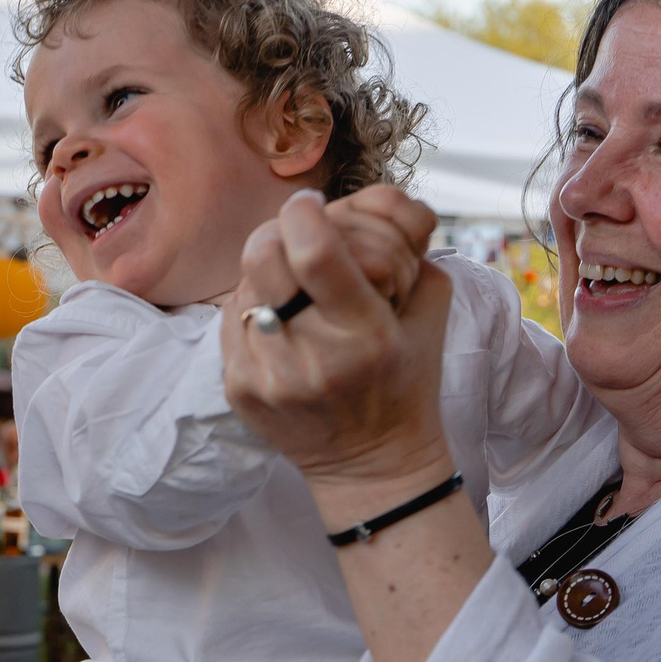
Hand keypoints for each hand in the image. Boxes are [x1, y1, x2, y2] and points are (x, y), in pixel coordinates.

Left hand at [225, 191, 454, 509]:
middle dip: (278, 230)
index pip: (314, 251)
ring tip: (298, 290)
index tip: (311, 205)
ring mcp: (267, 377)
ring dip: (269, 271)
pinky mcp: (238, 389)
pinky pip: (231, 317)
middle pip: (263, 255)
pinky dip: (255, 306)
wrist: (373, 463)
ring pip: (244, 282)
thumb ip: (407, 240)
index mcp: (366, 335)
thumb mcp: (429, 305)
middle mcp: (312, 357)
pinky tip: (282, 323)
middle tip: (297, 234)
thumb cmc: (407, 377)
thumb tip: (360, 198)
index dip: (305, 212)